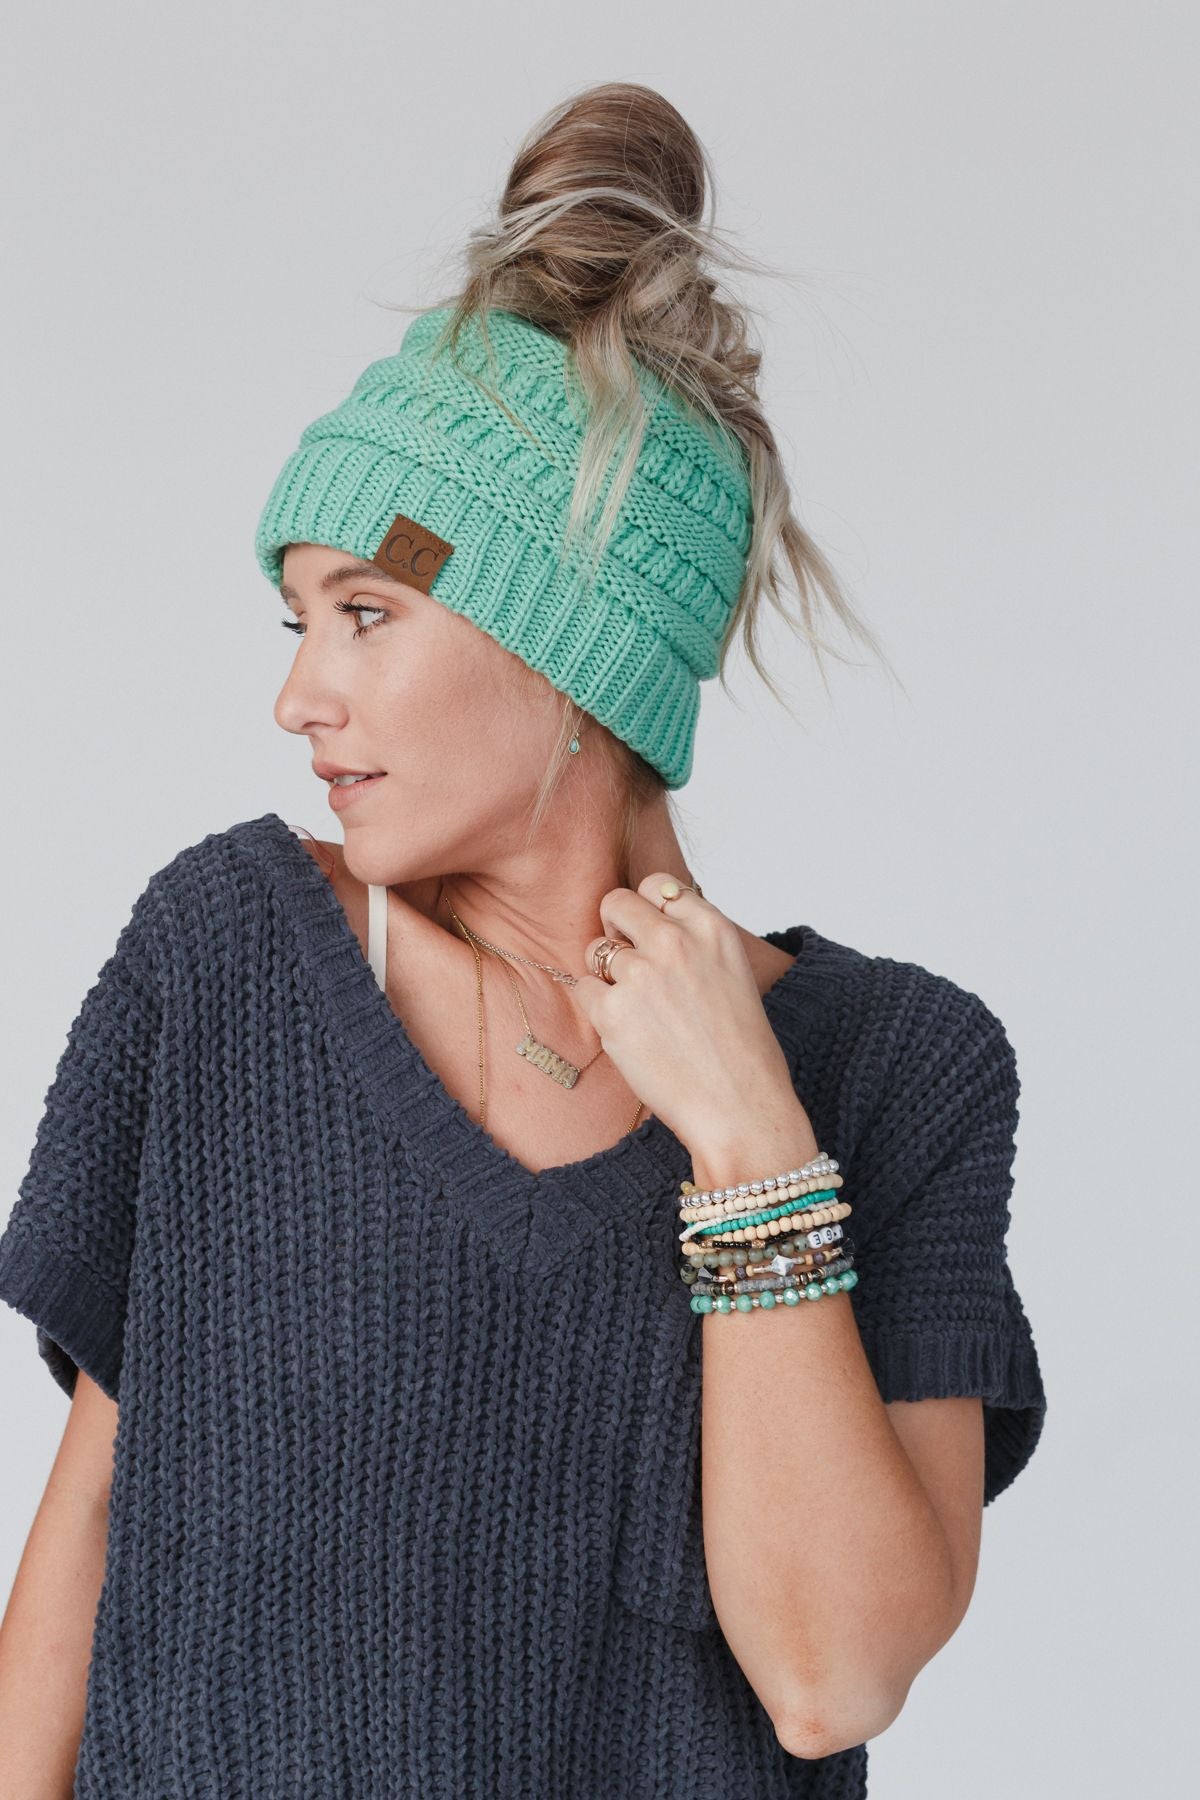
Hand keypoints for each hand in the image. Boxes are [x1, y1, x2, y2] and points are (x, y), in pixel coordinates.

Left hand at [575, 872, 812, 1165]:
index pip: (657, 885)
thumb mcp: (734, 976)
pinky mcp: (612, 1012)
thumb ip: (695, 945)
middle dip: (615, 929)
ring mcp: (640, 975)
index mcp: (712, 930)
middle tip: (627, 964)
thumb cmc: (743, 1053)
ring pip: (595, 950)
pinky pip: (584, 991)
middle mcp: (675, 942)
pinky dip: (598, 1010)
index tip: (648, 933)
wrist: (741, 1108)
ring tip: (638, 1012)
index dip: (647, 908)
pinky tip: (629, 1035)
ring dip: (606, 976)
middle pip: (616, 903)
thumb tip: (653, 929)